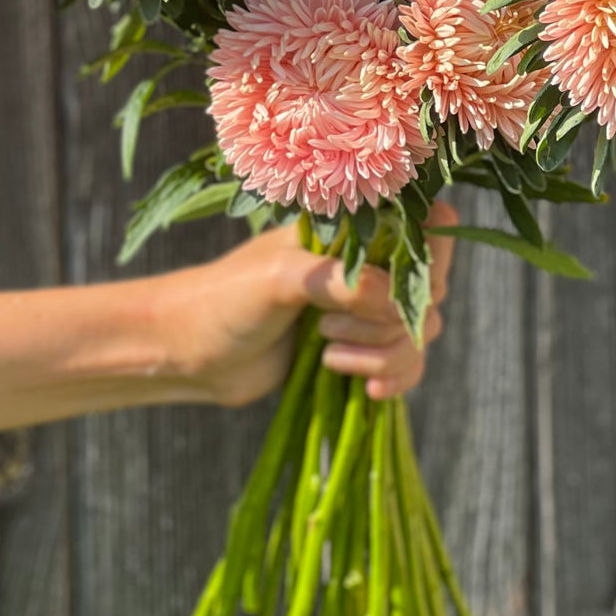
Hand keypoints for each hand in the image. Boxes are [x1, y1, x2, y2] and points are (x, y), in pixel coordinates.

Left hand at [160, 202, 456, 408]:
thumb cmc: (224, 300)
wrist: (187, 352)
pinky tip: (367, 390)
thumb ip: (340, 281)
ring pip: (418, 333)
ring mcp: (362, 309)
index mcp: (350, 230)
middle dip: (389, 320)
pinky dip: (395, 378)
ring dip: (384, 353)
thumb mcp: (279, 280)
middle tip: (328, 326)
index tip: (397, 289)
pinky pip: (405, 365)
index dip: (428, 258)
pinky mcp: (356, 350)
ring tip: (327, 356)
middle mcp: (364, 264)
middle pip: (427, 290)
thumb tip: (394, 298)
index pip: (425, 225)